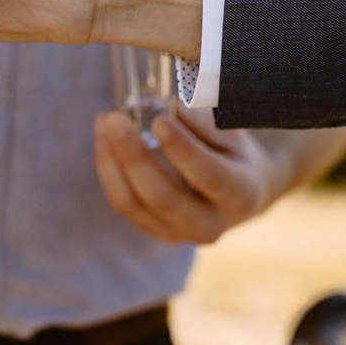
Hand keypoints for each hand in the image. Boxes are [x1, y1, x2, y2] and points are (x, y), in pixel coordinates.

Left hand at [93, 100, 276, 244]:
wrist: (236, 194)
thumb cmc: (234, 154)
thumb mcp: (232, 133)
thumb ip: (204, 124)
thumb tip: (169, 110)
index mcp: (241, 196)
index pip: (209, 175)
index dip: (182, 149)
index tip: (159, 120)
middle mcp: (210, 225)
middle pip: (163, 197)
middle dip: (134, 156)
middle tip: (115, 119)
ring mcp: (179, 234)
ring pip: (133, 203)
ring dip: (112, 160)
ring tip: (105, 121)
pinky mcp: (154, 231)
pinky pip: (123, 202)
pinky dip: (109, 168)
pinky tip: (104, 138)